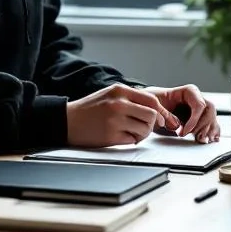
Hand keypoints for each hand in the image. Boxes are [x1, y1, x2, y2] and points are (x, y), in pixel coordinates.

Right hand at [65, 84, 180, 147]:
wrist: (67, 121)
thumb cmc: (90, 109)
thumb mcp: (110, 94)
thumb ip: (131, 98)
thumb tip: (156, 110)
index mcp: (120, 90)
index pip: (152, 100)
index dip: (161, 111)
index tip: (163, 119)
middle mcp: (119, 103)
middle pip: (151, 115)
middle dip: (152, 124)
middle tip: (144, 127)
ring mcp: (115, 120)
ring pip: (145, 129)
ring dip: (142, 134)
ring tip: (131, 132)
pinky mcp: (111, 136)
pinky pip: (133, 140)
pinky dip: (130, 140)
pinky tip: (121, 137)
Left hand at [145, 85, 219, 142]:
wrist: (149, 106)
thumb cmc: (152, 102)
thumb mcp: (153, 104)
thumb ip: (164, 114)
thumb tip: (176, 124)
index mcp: (188, 92)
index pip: (199, 105)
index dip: (194, 120)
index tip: (184, 132)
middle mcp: (196, 99)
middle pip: (209, 111)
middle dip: (202, 126)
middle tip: (191, 136)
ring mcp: (199, 109)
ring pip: (212, 118)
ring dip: (208, 130)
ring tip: (200, 140)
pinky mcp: (199, 118)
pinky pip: (211, 124)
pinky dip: (212, 132)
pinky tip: (212, 139)